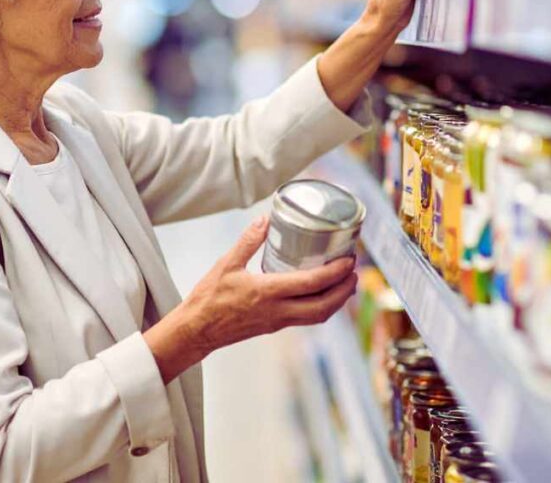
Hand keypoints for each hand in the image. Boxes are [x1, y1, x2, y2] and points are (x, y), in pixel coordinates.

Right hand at [144, 215, 356, 382]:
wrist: (196, 330)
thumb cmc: (209, 298)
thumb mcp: (227, 264)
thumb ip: (248, 241)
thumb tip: (265, 220)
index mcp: (268, 293)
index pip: (312, 284)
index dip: (335, 273)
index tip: (349, 260)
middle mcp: (278, 311)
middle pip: (324, 306)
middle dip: (345, 290)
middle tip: (355, 272)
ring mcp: (278, 321)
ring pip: (318, 316)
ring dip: (337, 301)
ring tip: (346, 284)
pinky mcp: (274, 326)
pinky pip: (306, 319)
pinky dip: (322, 307)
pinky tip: (322, 294)